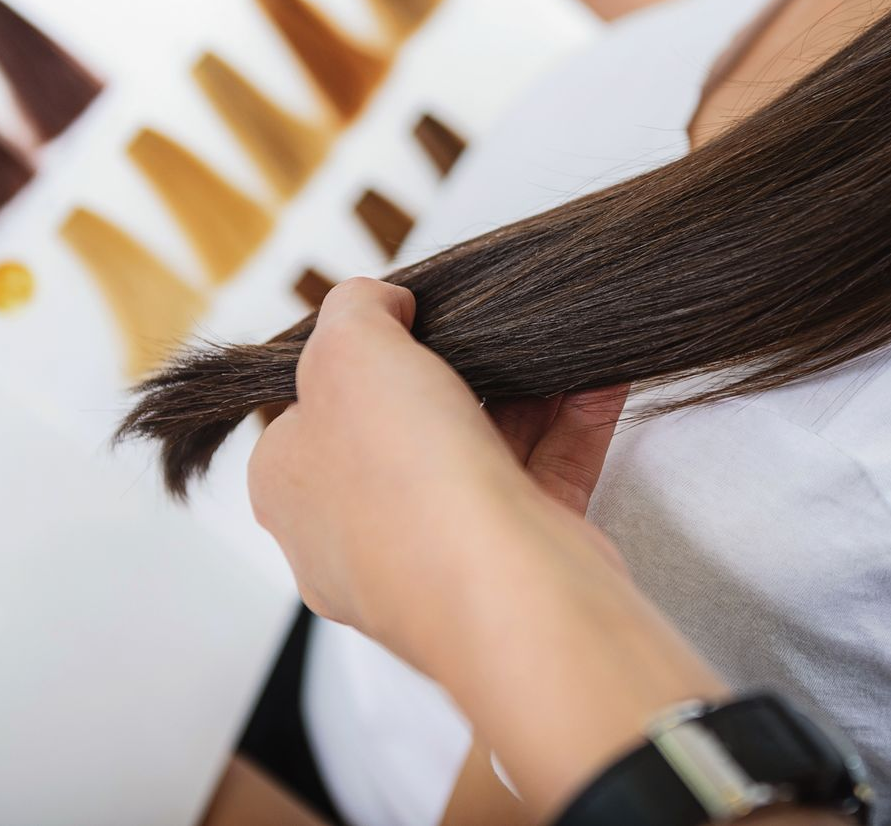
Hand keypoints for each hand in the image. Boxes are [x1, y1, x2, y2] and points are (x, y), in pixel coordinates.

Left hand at [247, 277, 626, 669]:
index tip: (401, 316)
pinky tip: (596, 378)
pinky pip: (544, 476)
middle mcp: (356, 530)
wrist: (503, 587)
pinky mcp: (512, 559)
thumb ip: (353, 308)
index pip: (310, 409)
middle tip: (483, 323)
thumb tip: (378, 303)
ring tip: (551, 338)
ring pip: (482, 451)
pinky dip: (572, 424)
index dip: (354, 354)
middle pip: (404, 427)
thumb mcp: (348, 349)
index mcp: (293, 487)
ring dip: (522, 391)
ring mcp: (438, 551)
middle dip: (452, 370)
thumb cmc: (406, 479)